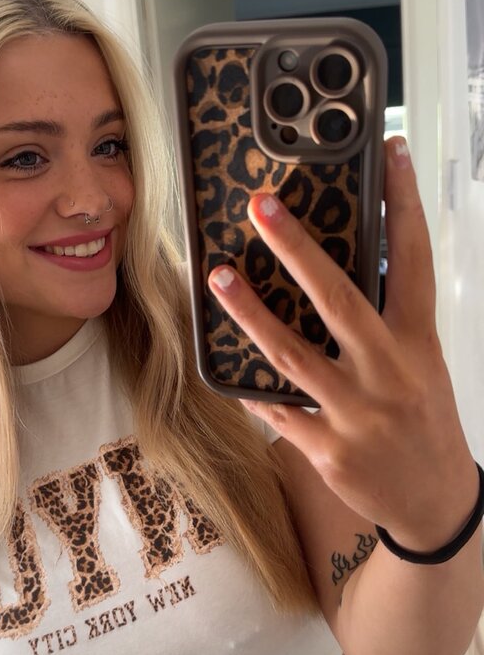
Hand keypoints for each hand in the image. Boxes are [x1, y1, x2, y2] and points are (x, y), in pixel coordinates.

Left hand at [207, 137, 477, 551]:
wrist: (436, 503)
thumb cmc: (426, 423)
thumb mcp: (421, 364)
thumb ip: (386, 321)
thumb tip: (343, 271)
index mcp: (417, 343)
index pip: (413, 260)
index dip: (403, 204)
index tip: (391, 151)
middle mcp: (389, 373)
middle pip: (339, 299)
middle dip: (297, 248)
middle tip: (262, 206)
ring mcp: (357, 414)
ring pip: (293, 354)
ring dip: (250, 312)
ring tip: (219, 276)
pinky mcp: (328, 451)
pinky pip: (278, 411)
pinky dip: (251, 386)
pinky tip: (223, 362)